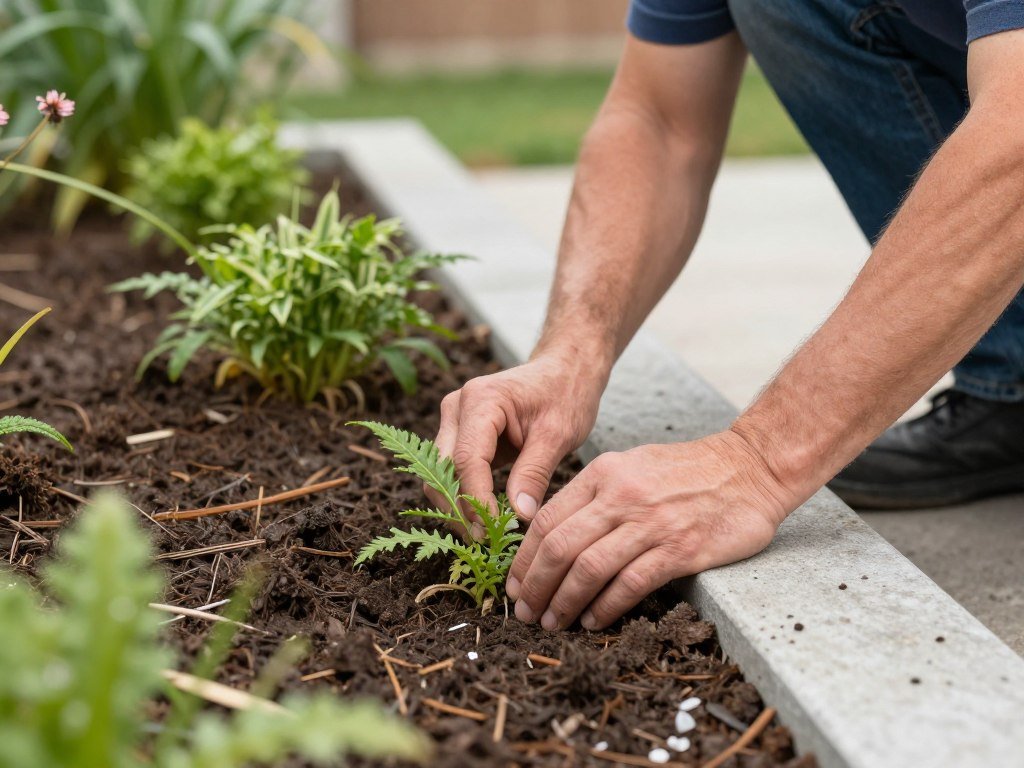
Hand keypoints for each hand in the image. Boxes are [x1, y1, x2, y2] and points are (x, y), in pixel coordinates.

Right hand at [431, 351, 606, 535]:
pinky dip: (464, 497)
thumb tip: (519, 516)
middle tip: (486, 543)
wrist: (565, 371)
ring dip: (458, 507)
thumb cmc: (566, 394)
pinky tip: (485, 520)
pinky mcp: (459, 435)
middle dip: (460, 510)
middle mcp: (457, 407)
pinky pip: (451, 473)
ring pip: (440, 475)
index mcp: (481, 399)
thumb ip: (535, 472)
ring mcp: (454, 421)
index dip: (476, 501)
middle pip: (442, 470)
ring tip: (486, 536)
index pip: (467, 460)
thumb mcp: (558, 433)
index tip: (492, 533)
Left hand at [505, 430, 795, 629]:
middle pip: (559, 547)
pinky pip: (630, 584)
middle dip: (535, 587)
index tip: (515, 585)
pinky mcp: (680, 549)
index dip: (524, 559)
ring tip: (553, 623)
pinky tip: (593, 621)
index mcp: (603, 474)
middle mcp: (621, 496)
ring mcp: (651, 523)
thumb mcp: (632, 466)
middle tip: (525, 613)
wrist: (751, 467)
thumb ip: (594, 495)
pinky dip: (606, 607)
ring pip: (589, 569)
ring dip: (564, 603)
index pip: (546, 520)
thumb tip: (554, 535)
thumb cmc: (689, 471)